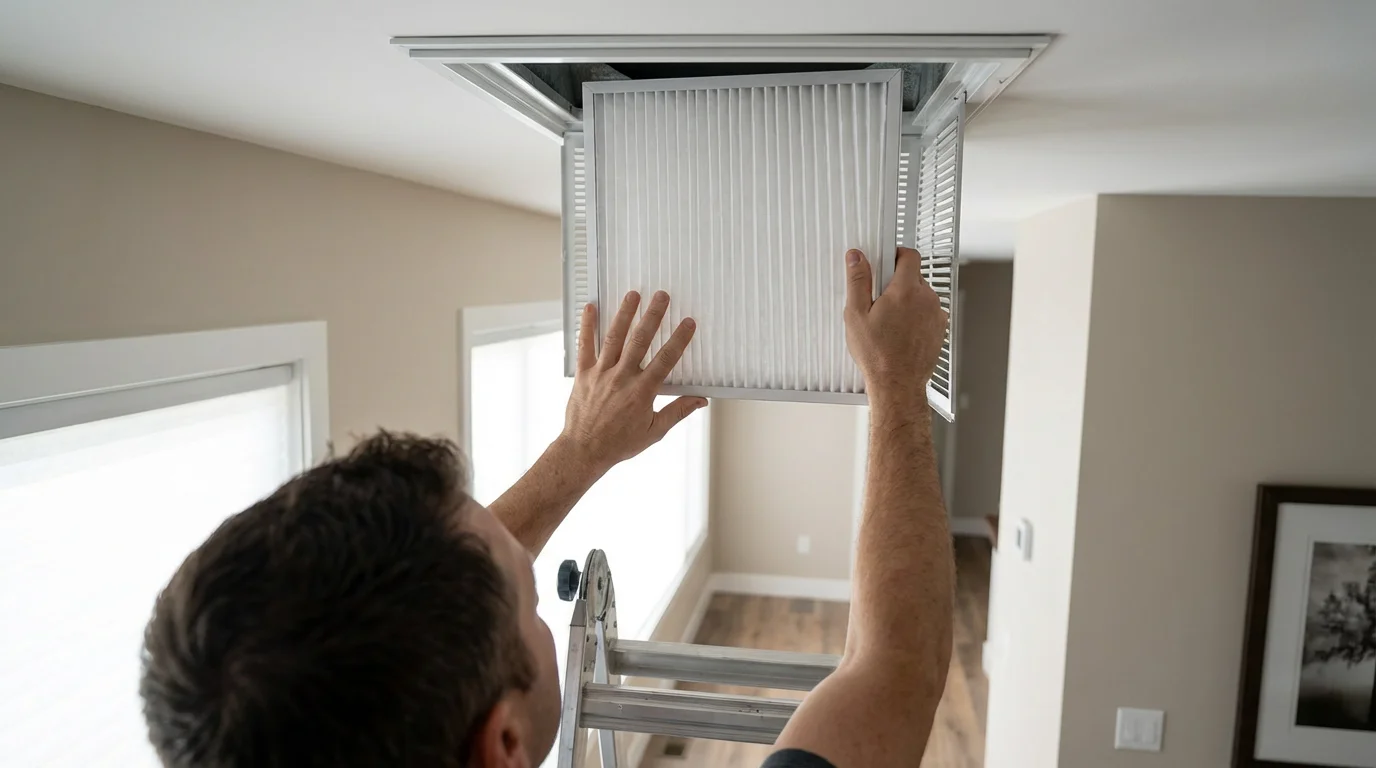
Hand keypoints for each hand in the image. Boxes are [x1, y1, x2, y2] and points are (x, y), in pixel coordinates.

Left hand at [560, 290, 706, 474]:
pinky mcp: (584, 374)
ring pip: (614, 338)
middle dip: (652, 316)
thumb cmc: (619, 444)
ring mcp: (601, 373)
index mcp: (642, 392)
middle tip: (662, 296)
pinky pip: (585, 346)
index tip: (688, 322)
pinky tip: (589, 307)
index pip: (665, 360)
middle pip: (640, 340)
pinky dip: (587, 326)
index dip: (679, 339)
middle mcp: (622, 378)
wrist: (584, 450)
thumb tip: (701, 401)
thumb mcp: (654, 431)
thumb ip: (678, 412)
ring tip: (633, 294)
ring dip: (624, 314)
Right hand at [843, 248, 948, 407]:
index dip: (896, 254)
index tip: (886, 261)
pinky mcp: (940, 329)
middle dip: (898, 282)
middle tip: (880, 300)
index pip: (909, 255)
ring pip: (922, 295)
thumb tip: (856, 258)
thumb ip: (858, 280)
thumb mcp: (857, 314)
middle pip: (914, 276)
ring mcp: (936, 314)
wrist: (898, 384)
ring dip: (908, 300)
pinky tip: (901, 331)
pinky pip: (929, 312)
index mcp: (905, 290)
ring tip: (890, 320)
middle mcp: (926, 299)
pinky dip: (917, 316)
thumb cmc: (878, 355)